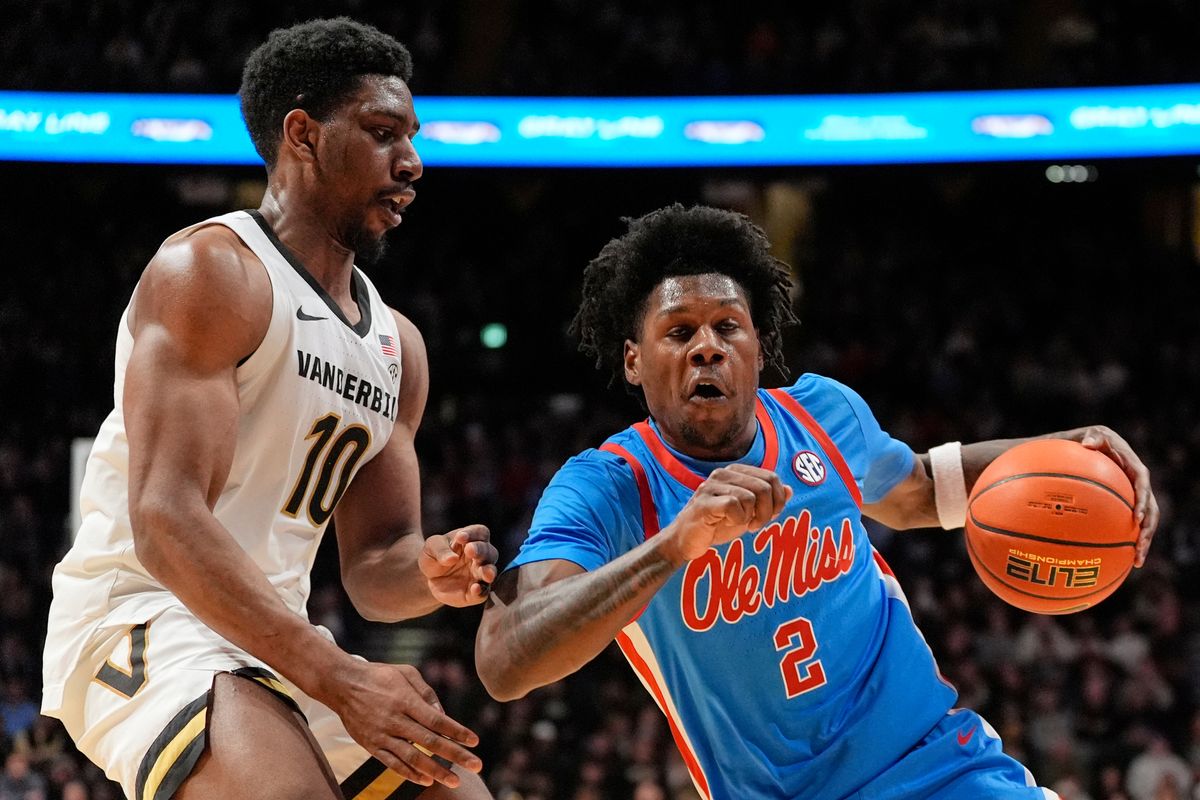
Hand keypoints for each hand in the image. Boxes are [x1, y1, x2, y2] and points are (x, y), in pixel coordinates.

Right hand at [331, 660, 481, 787]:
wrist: (343, 684)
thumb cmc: (380, 676)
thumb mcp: (406, 673)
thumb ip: (426, 693)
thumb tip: (443, 715)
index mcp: (405, 700)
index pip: (436, 720)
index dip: (457, 732)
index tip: (474, 741)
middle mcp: (395, 720)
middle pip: (429, 741)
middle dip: (455, 755)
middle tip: (476, 766)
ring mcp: (382, 735)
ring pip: (412, 757)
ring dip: (435, 771)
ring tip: (454, 780)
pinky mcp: (371, 745)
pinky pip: (392, 764)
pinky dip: (409, 774)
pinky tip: (426, 780)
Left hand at [419, 524, 497, 605]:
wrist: (431, 578)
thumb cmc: (435, 556)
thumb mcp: (431, 547)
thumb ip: (440, 549)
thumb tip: (452, 558)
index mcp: (472, 539)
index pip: (480, 532)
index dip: (472, 534)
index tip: (460, 537)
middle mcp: (481, 556)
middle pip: (489, 551)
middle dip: (481, 551)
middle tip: (470, 550)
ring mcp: (480, 575)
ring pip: (490, 571)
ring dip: (489, 572)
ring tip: (486, 575)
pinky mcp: (475, 592)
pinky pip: (483, 593)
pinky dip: (482, 592)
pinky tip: (477, 591)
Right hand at [663, 464, 791, 562]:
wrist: (686, 541)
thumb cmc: (716, 525)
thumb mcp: (748, 513)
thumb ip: (767, 500)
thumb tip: (790, 490)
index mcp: (735, 472)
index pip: (772, 478)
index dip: (778, 500)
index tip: (768, 516)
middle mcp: (723, 474)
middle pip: (765, 487)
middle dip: (767, 511)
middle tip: (756, 525)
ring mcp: (711, 486)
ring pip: (751, 497)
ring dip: (751, 518)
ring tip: (740, 524)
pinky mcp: (704, 501)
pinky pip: (734, 505)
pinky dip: (737, 520)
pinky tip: (726, 523)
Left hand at [1076, 425, 1158, 566]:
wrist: (1076, 447)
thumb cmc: (1078, 441)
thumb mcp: (1086, 435)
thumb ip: (1091, 436)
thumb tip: (1089, 442)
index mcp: (1131, 464)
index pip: (1142, 482)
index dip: (1142, 500)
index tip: (1136, 518)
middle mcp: (1136, 481)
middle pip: (1150, 508)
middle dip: (1148, 529)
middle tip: (1139, 546)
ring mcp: (1131, 494)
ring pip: (1145, 521)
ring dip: (1144, 541)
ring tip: (1137, 561)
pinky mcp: (1124, 504)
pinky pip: (1129, 523)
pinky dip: (1128, 540)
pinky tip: (1121, 559)